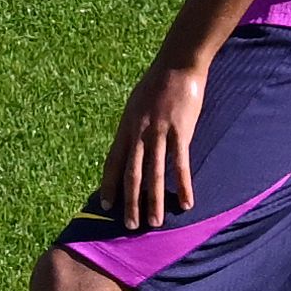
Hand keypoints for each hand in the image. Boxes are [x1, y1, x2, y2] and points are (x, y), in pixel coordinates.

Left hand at [97, 61, 203, 229]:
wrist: (177, 65)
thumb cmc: (157, 84)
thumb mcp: (135, 105)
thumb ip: (133, 127)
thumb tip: (130, 144)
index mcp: (126, 128)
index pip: (113, 162)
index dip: (108, 185)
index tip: (104, 204)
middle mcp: (138, 133)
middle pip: (132, 174)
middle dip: (129, 202)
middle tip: (130, 226)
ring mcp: (158, 133)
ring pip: (154, 174)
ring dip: (153, 201)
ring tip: (154, 222)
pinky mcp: (179, 132)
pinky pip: (180, 164)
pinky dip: (182, 186)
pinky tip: (186, 203)